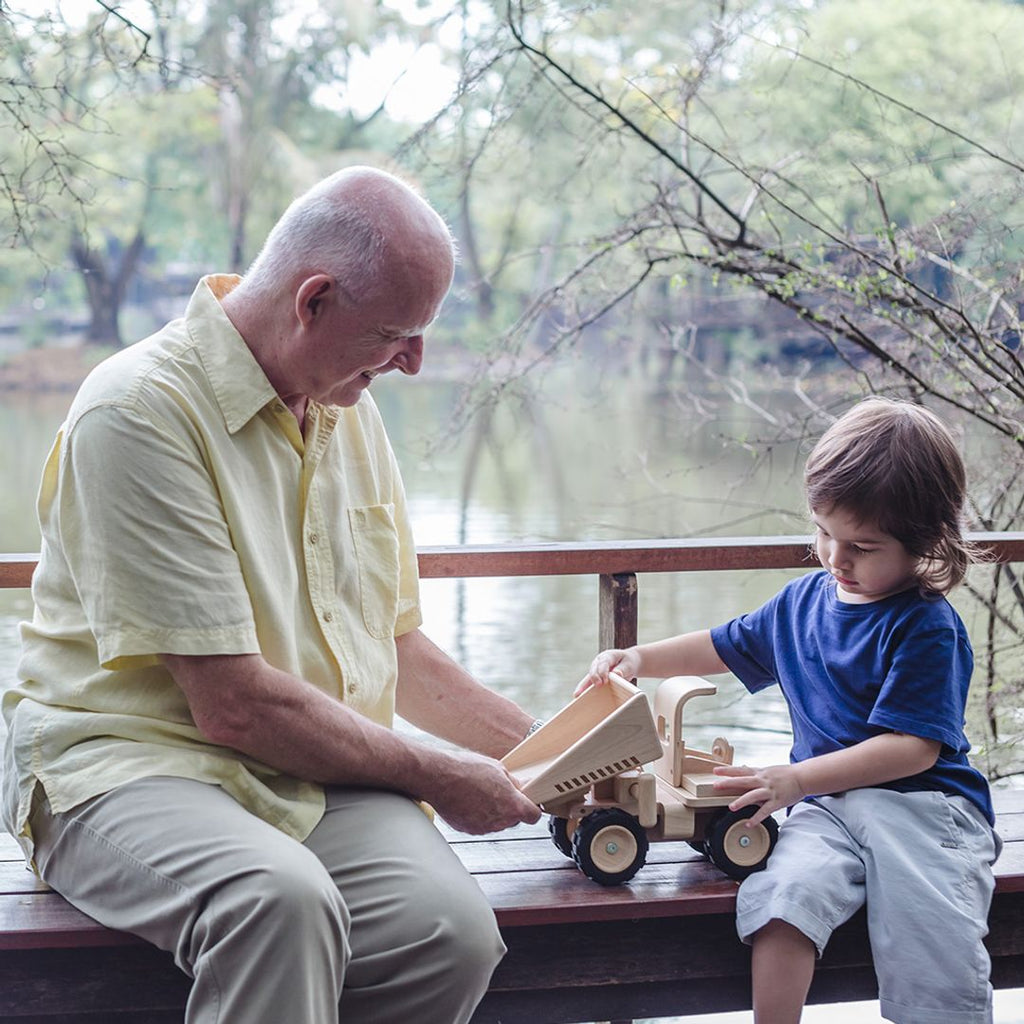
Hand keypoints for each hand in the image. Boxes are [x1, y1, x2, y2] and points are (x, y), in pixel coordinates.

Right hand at [426, 750, 541, 834]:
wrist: (438, 778)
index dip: (531, 808)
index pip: (533, 816)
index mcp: (512, 805)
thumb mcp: (498, 768)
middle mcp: (500, 821)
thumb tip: (522, 787)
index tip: (528, 802)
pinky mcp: (469, 830)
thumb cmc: (466, 770)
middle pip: (514, 819)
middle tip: (497, 790)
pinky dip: (477, 815)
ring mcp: (484, 828)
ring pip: (496, 822)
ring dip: (492, 810)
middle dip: (509, 806)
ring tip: (478, 792)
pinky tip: (468, 800)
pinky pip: (480, 824)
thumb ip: (514, 783)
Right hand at [574, 647, 639, 695]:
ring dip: (583, 686)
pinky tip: (580, 697)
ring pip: (588, 677)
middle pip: (594, 669)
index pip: (604, 663)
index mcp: (608, 655)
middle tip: (597, 686)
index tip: (605, 681)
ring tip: (578, 695)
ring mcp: (596, 669)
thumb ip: (623, 669)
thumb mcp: (629, 664)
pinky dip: (585, 690)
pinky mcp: (595, 677)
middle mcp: (599, 661)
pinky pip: (589, 684)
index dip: (603, 671)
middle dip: (594, 678)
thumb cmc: (629, 663)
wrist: (628, 663)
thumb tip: (616, 674)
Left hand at [712, 763, 805, 826]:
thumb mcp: (768, 770)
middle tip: (715, 786)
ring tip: (731, 807)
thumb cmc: (786, 774)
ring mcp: (770, 791)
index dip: (728, 770)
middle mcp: (763, 781)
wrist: (803, 777)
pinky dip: (757, 818)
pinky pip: (765, 811)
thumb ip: (756, 773)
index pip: (741, 770)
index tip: (715, 771)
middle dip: (729, 783)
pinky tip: (748, 823)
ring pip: (753, 796)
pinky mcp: (777, 801)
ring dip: (741, 801)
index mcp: (760, 773)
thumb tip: (743, 769)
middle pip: (743, 781)